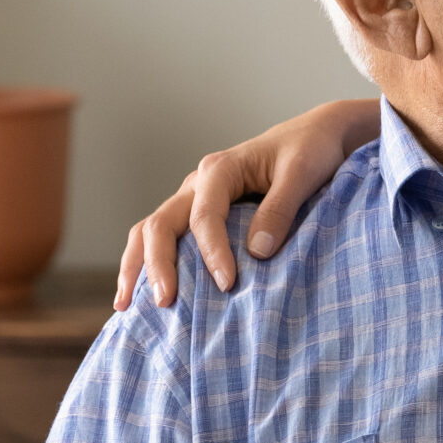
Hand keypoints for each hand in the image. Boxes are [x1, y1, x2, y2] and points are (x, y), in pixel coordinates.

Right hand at [112, 100, 381, 309]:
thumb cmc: (311, 151)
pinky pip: (164, 238)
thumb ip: (280, 208)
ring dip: (137, 266)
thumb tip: (256, 252)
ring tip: (126, 306)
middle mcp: (198, 183)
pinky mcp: (198, 213)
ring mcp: (193, 199)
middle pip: (161, 224)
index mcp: (221, 169)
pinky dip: (147, 263)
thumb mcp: (301, 174)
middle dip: (158, 265)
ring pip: (150, 231)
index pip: (204, 216)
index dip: (212, 252)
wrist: (316, 136)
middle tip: (165, 303)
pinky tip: (138, 295)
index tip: (228, 284)